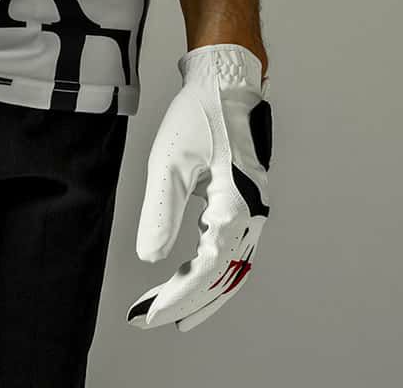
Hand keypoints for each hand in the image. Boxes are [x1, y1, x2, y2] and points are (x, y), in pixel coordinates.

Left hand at [124, 42, 271, 332]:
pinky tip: (191, 274)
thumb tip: (150, 259)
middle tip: (152, 319)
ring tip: (173, 312)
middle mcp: (252, 216)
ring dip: (204, 292)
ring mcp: (253, 210)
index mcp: (237, 209)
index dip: (179, 296)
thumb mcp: (169, 162)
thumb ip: (161, 213)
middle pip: (224, 277)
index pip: (208, 270)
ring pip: (232, 267)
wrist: (226, 82)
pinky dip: (213, 269)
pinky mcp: (246, 201)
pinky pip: (233, 248)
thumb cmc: (199, 116)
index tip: (150, 314)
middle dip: (189, 302)